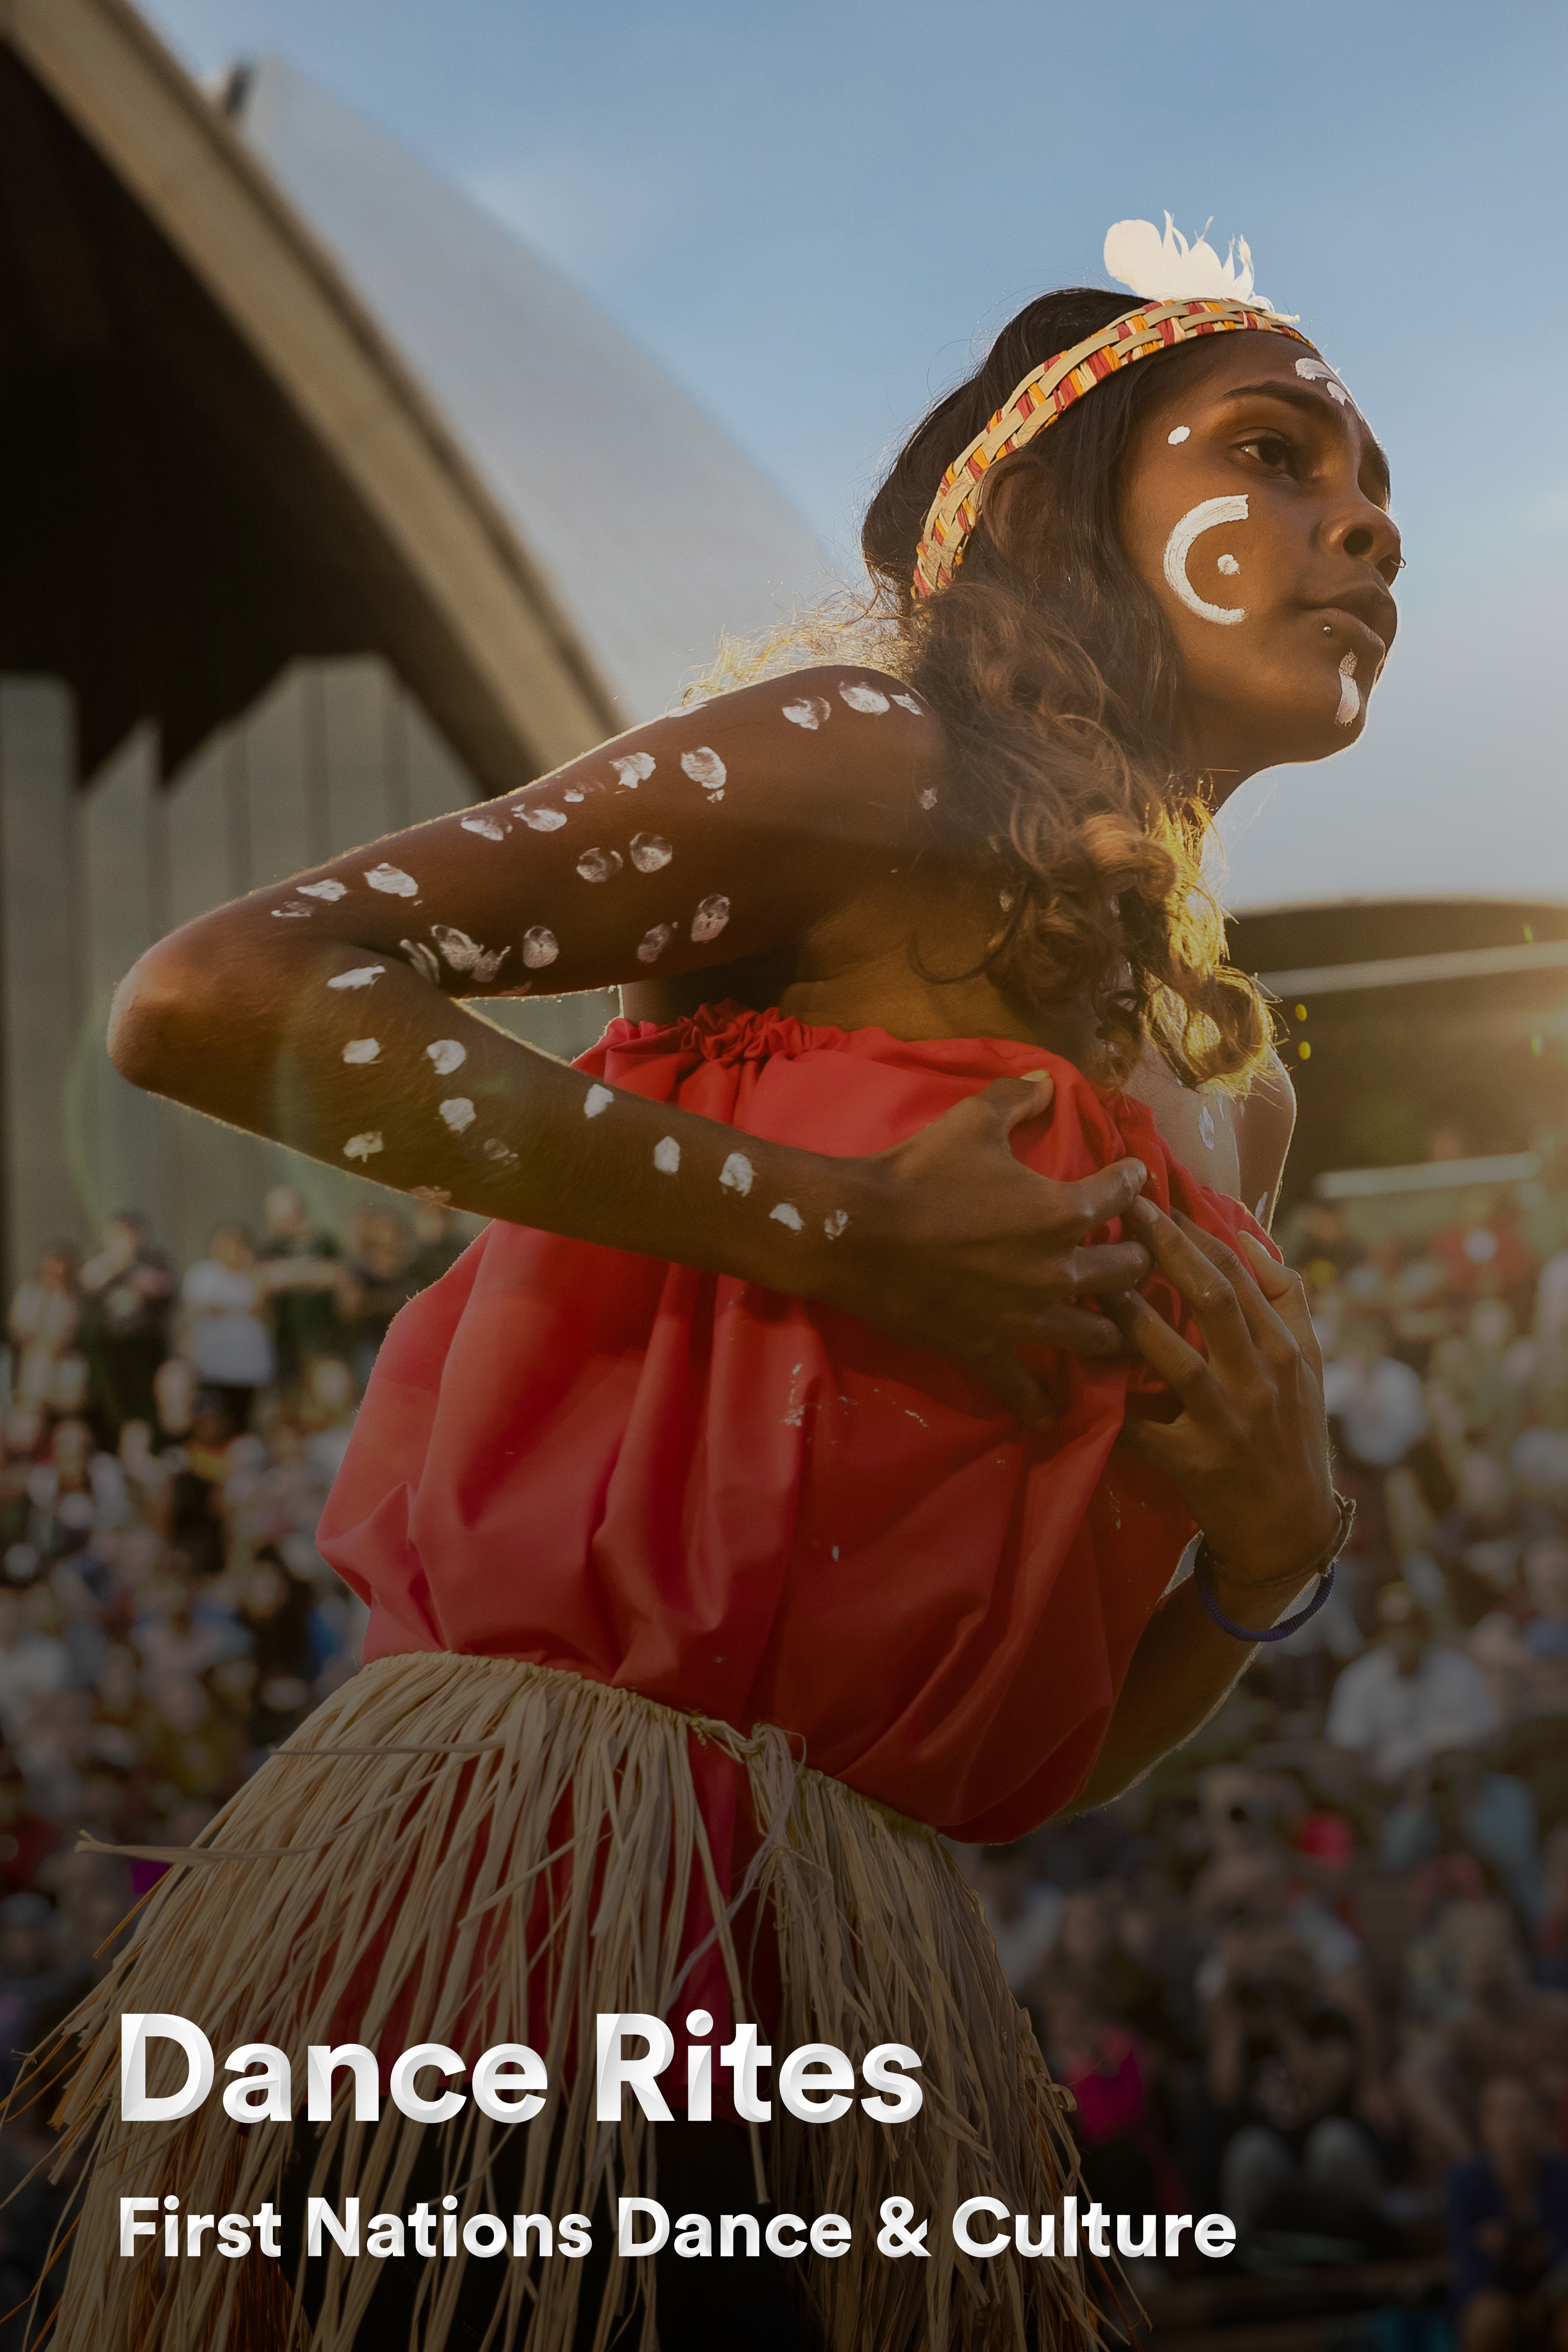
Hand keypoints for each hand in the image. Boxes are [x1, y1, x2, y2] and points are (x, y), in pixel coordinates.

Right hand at [823, 1070, 1151, 1422]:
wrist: (856, 1232)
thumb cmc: (918, 1171)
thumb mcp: (971, 1121)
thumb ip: (1016, 1098)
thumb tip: (1048, 1079)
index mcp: (1061, 1211)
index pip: (1122, 1195)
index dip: (1134, 1182)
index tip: (1135, 1177)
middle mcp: (1057, 1271)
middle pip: (1127, 1274)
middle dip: (1137, 1260)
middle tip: (1133, 1255)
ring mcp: (1026, 1318)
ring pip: (1098, 1337)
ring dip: (1114, 1331)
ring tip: (1117, 1327)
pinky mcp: (987, 1350)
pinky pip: (1023, 1390)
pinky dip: (1039, 1404)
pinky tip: (1051, 1416)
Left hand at [1109, 1199, 1336, 1606]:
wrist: (1289, 1530)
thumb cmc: (1290, 1434)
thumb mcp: (1306, 1365)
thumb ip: (1285, 1297)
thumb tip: (1249, 1235)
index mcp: (1287, 1348)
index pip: (1240, 1276)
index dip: (1196, 1234)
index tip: (1155, 1201)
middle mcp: (1264, 1379)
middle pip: (1214, 1301)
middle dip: (1167, 1252)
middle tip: (1123, 1213)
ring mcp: (1232, 1423)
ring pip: (1181, 1360)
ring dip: (1137, 1320)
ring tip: (1097, 1285)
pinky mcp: (1199, 1465)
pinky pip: (1147, 1432)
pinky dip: (1115, 1410)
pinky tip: (1078, 1383)